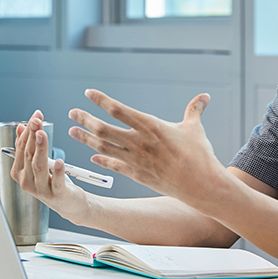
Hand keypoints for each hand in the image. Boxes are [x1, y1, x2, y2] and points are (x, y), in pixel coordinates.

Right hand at [9, 110, 90, 223]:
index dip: (27, 131)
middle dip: (32, 135)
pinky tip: (60, 161)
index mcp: (20, 173)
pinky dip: (58, 171)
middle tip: (37, 120)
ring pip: (39, 166)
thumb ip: (29, 147)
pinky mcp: (57, 195)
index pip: (21, 148)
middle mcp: (27, 182)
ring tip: (42, 134)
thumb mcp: (39, 163)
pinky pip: (56, 182)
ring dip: (40, 148)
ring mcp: (41, 190)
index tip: (36, 116)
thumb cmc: (53, 183)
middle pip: (28, 155)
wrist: (70, 205)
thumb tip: (22, 127)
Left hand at [68, 89, 227, 204]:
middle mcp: (139, 142)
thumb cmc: (199, 155)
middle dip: (85, 120)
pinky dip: (101, 160)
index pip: (119, 110)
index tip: (88, 93)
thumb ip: (194, 110)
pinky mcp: (137, 175)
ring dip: (86, 139)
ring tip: (72, 131)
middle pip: (104, 129)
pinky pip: (114, 165)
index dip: (102, 101)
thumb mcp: (195, 128)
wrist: (200, 184)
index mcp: (151, 126)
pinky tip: (92, 157)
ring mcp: (136, 160)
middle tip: (72, 113)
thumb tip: (205, 96)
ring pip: (104, 148)